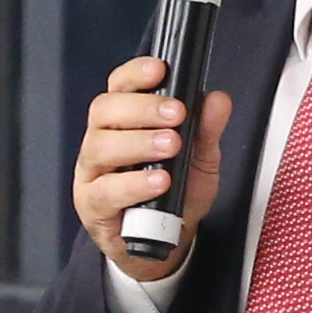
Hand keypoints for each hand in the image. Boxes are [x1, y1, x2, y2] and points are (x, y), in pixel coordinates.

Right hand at [71, 54, 233, 279]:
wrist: (165, 243)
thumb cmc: (174, 194)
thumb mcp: (199, 159)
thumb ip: (207, 130)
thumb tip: (218, 100)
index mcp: (123, 122)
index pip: (119, 87)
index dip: (134, 74)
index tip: (160, 69)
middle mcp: (101, 141)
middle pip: (105, 110)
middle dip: (142, 108)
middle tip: (176, 114)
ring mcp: (93, 173)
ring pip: (100, 146)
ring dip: (139, 142)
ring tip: (171, 146)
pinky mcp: (92, 206)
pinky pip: (105, 190)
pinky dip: (134, 184)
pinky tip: (158, 181)